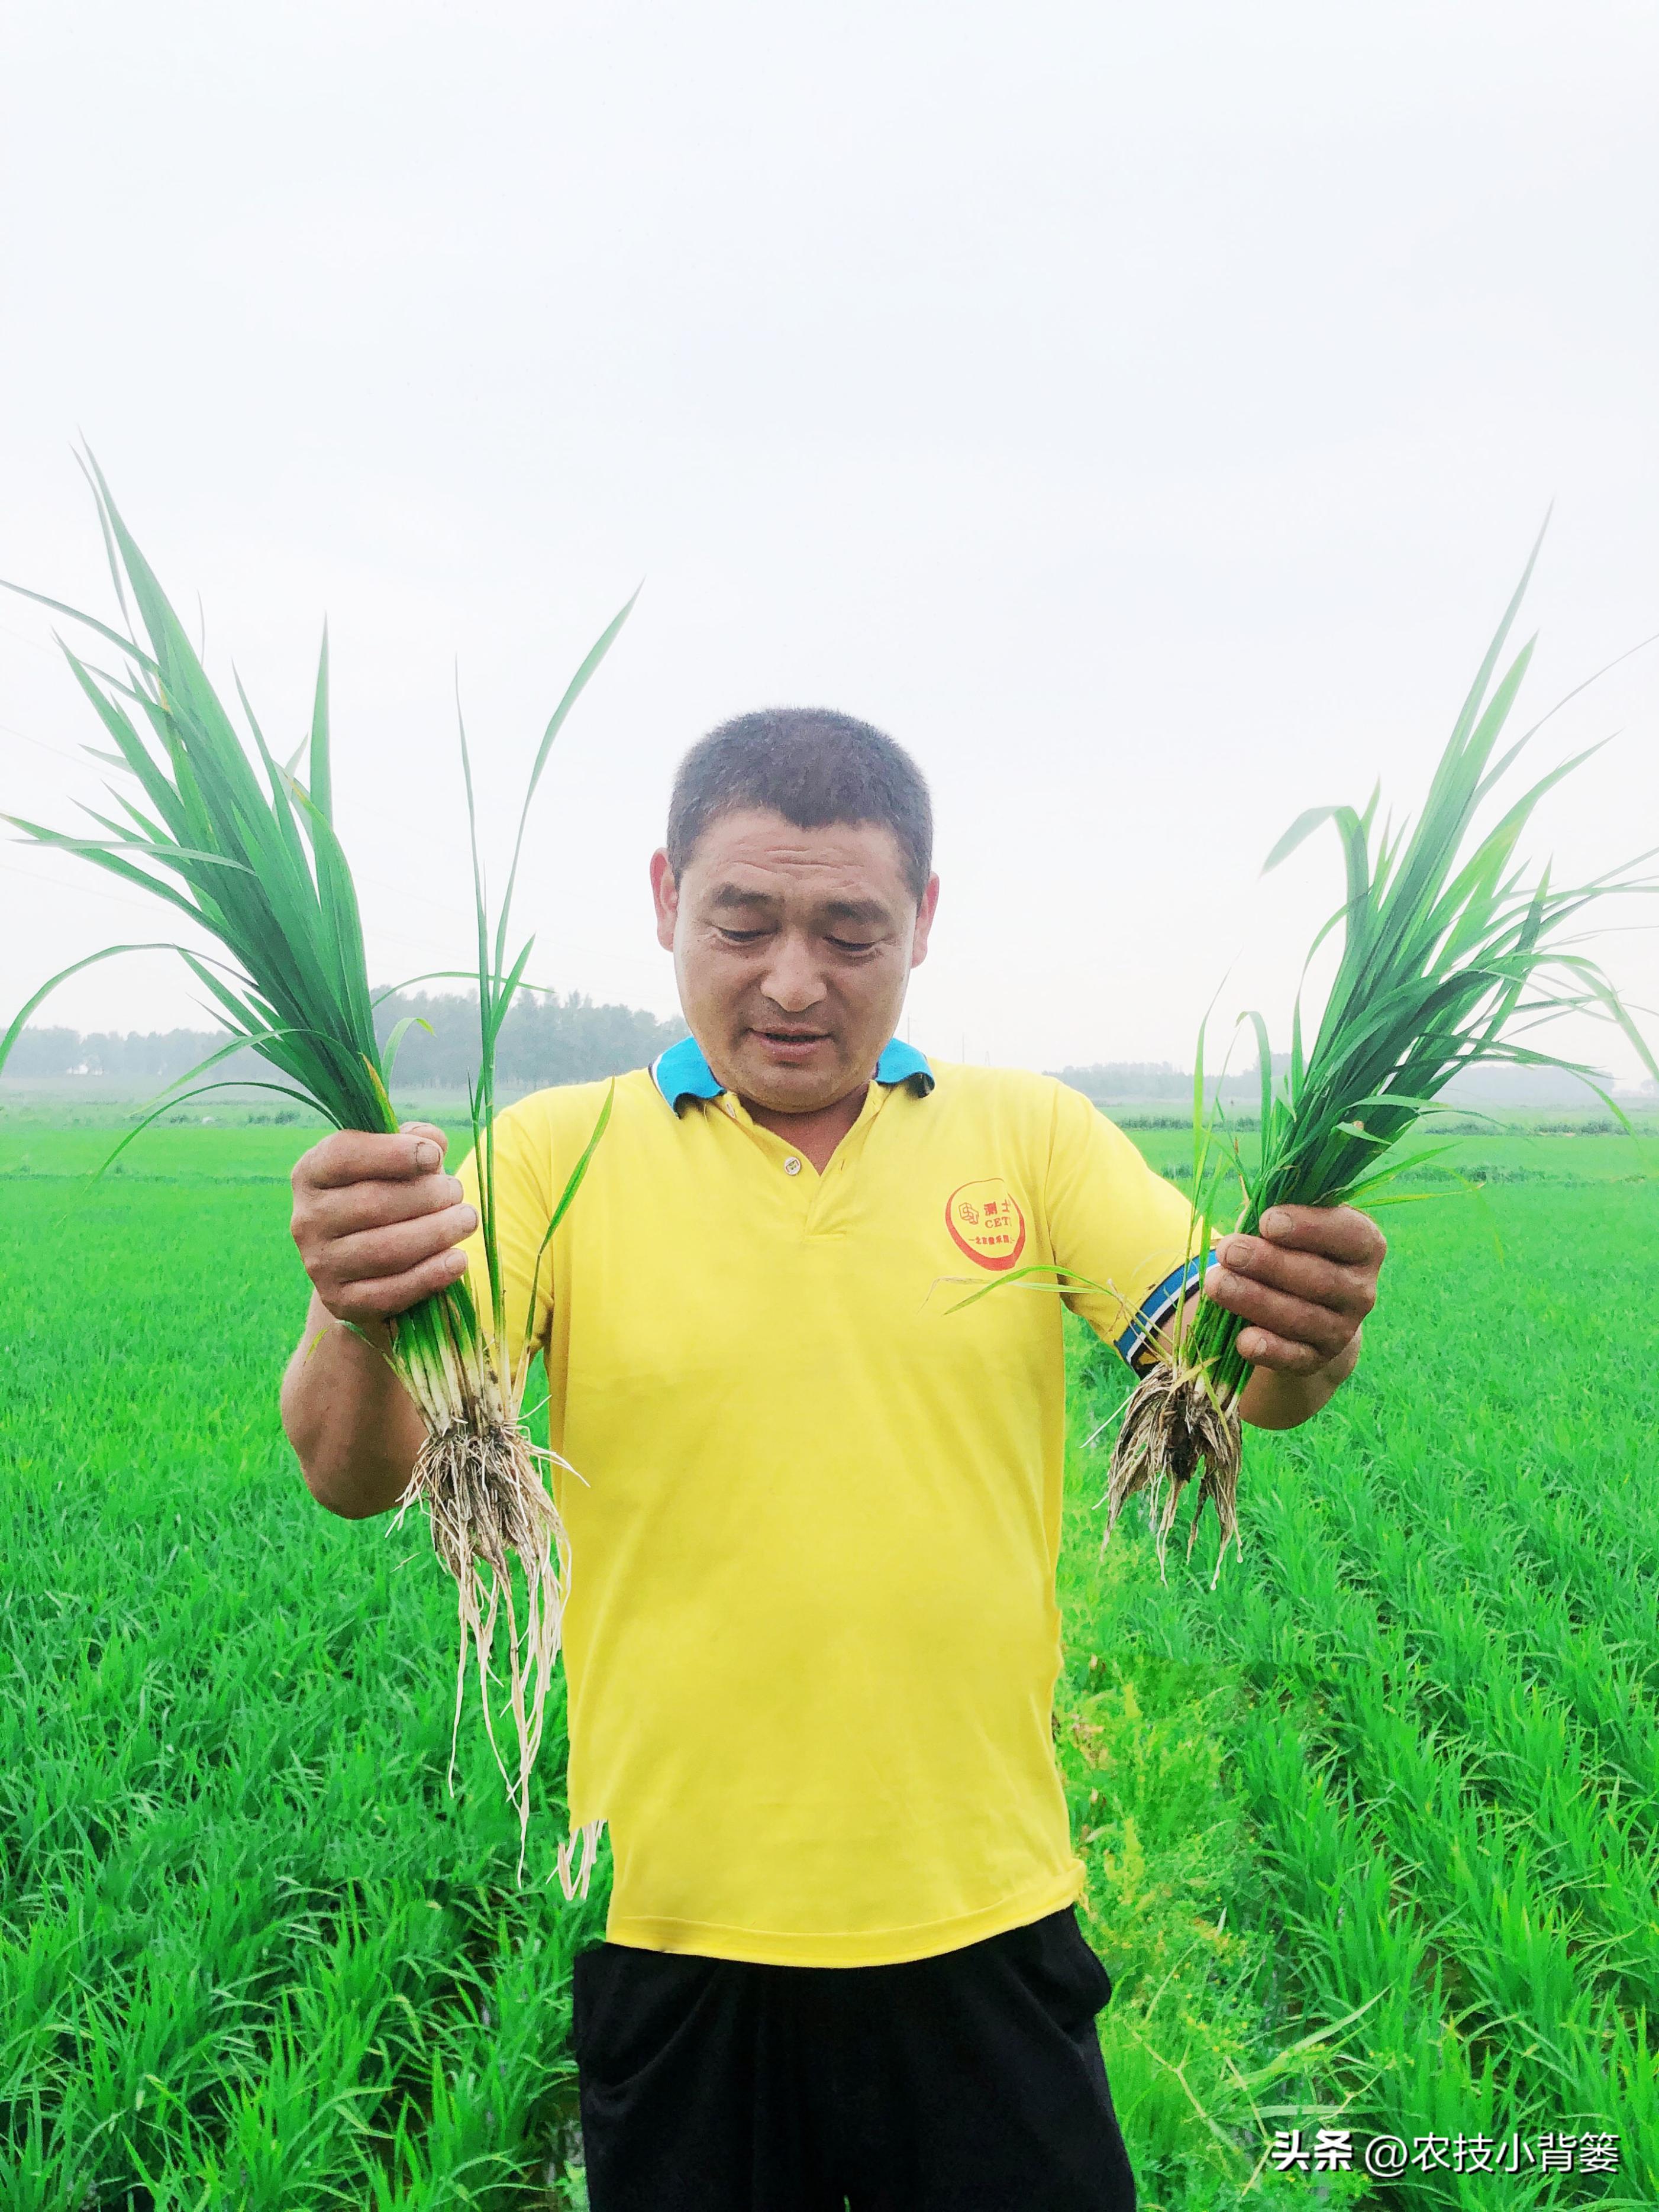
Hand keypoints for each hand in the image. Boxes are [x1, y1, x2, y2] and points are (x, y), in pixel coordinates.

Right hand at [289, 1121, 475, 1324]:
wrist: (366, 1269)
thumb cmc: (388, 1199)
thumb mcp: (395, 1164)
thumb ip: (415, 1142)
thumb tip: (431, 1140)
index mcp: (311, 1174)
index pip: (343, 1155)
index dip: (393, 1153)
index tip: (433, 1156)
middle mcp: (306, 1219)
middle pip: (371, 1204)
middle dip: (427, 1195)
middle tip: (457, 1192)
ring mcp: (319, 1264)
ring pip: (385, 1249)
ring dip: (436, 1232)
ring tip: (466, 1219)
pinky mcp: (340, 1302)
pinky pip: (390, 1292)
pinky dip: (430, 1276)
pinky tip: (458, 1260)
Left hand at [1205, 1204, 1384, 1379]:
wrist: (1304, 1309)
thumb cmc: (1292, 1250)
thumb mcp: (1294, 1227)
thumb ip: (1281, 1218)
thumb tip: (1254, 1212)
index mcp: (1364, 1246)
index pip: (1350, 1234)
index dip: (1309, 1228)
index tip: (1268, 1221)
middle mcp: (1361, 1290)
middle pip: (1319, 1278)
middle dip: (1269, 1263)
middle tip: (1229, 1250)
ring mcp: (1343, 1329)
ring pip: (1302, 1317)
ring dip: (1256, 1300)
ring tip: (1216, 1283)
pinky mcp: (1318, 1359)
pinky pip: (1295, 1358)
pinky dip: (1269, 1350)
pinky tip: (1243, 1340)